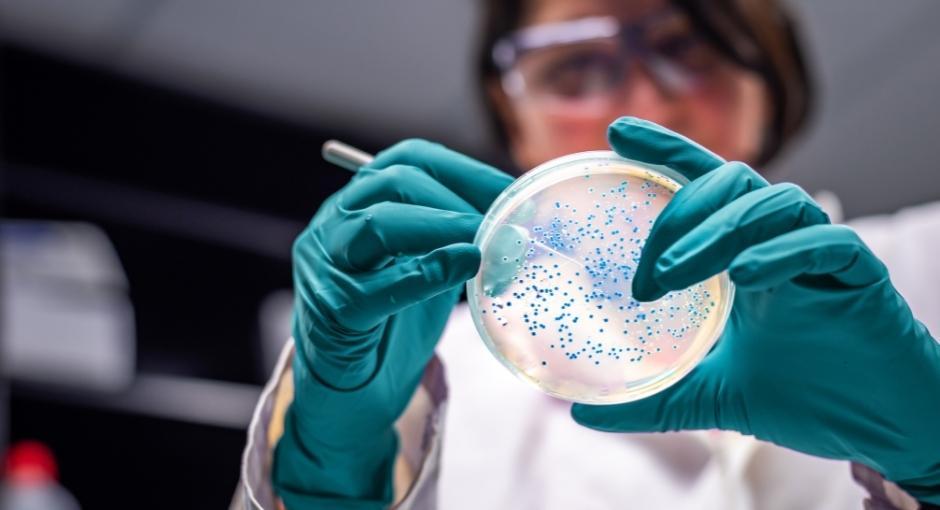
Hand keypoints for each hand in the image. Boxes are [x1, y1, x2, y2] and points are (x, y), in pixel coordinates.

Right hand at [273, 139, 511, 507]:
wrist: (350, 392)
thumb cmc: (392, 326)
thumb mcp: (429, 269)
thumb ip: (459, 241)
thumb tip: (520, 222)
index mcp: (357, 205)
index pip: (408, 160)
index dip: (465, 170)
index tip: (514, 191)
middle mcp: (332, 225)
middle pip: (394, 182)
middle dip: (459, 197)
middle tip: (507, 220)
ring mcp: (325, 267)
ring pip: (378, 224)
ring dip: (443, 226)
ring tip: (487, 241)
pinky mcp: (331, 312)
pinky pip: (376, 287)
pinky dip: (425, 274)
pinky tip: (463, 267)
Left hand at [571, 118, 939, 502]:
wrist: (879, 426)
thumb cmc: (805, 397)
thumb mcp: (710, 397)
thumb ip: (653, 399)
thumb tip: (583, 414)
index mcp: (744, 255)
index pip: (702, 184)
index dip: (665, 151)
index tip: (615, 132)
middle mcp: (780, 242)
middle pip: (731, 181)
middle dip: (680, 213)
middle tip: (646, 273)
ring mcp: (820, 254)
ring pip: (773, 202)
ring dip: (717, 232)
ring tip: (674, 276)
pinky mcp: (860, 274)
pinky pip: (823, 242)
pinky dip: (780, 252)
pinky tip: (745, 277)